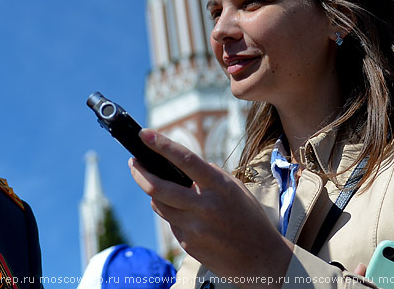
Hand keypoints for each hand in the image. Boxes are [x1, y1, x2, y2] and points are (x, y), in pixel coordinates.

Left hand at [129, 129, 293, 288]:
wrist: (260, 259)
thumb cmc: (248, 218)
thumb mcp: (234, 189)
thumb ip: (207, 176)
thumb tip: (176, 165)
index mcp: (219, 187)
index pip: (186, 160)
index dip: (163, 145)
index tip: (145, 134)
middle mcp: (203, 207)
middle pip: (158, 187)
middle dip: (139, 172)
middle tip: (133, 163)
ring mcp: (193, 227)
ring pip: (158, 204)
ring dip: (154, 192)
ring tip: (157, 184)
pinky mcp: (187, 244)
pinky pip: (170, 222)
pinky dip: (171, 213)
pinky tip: (182, 212)